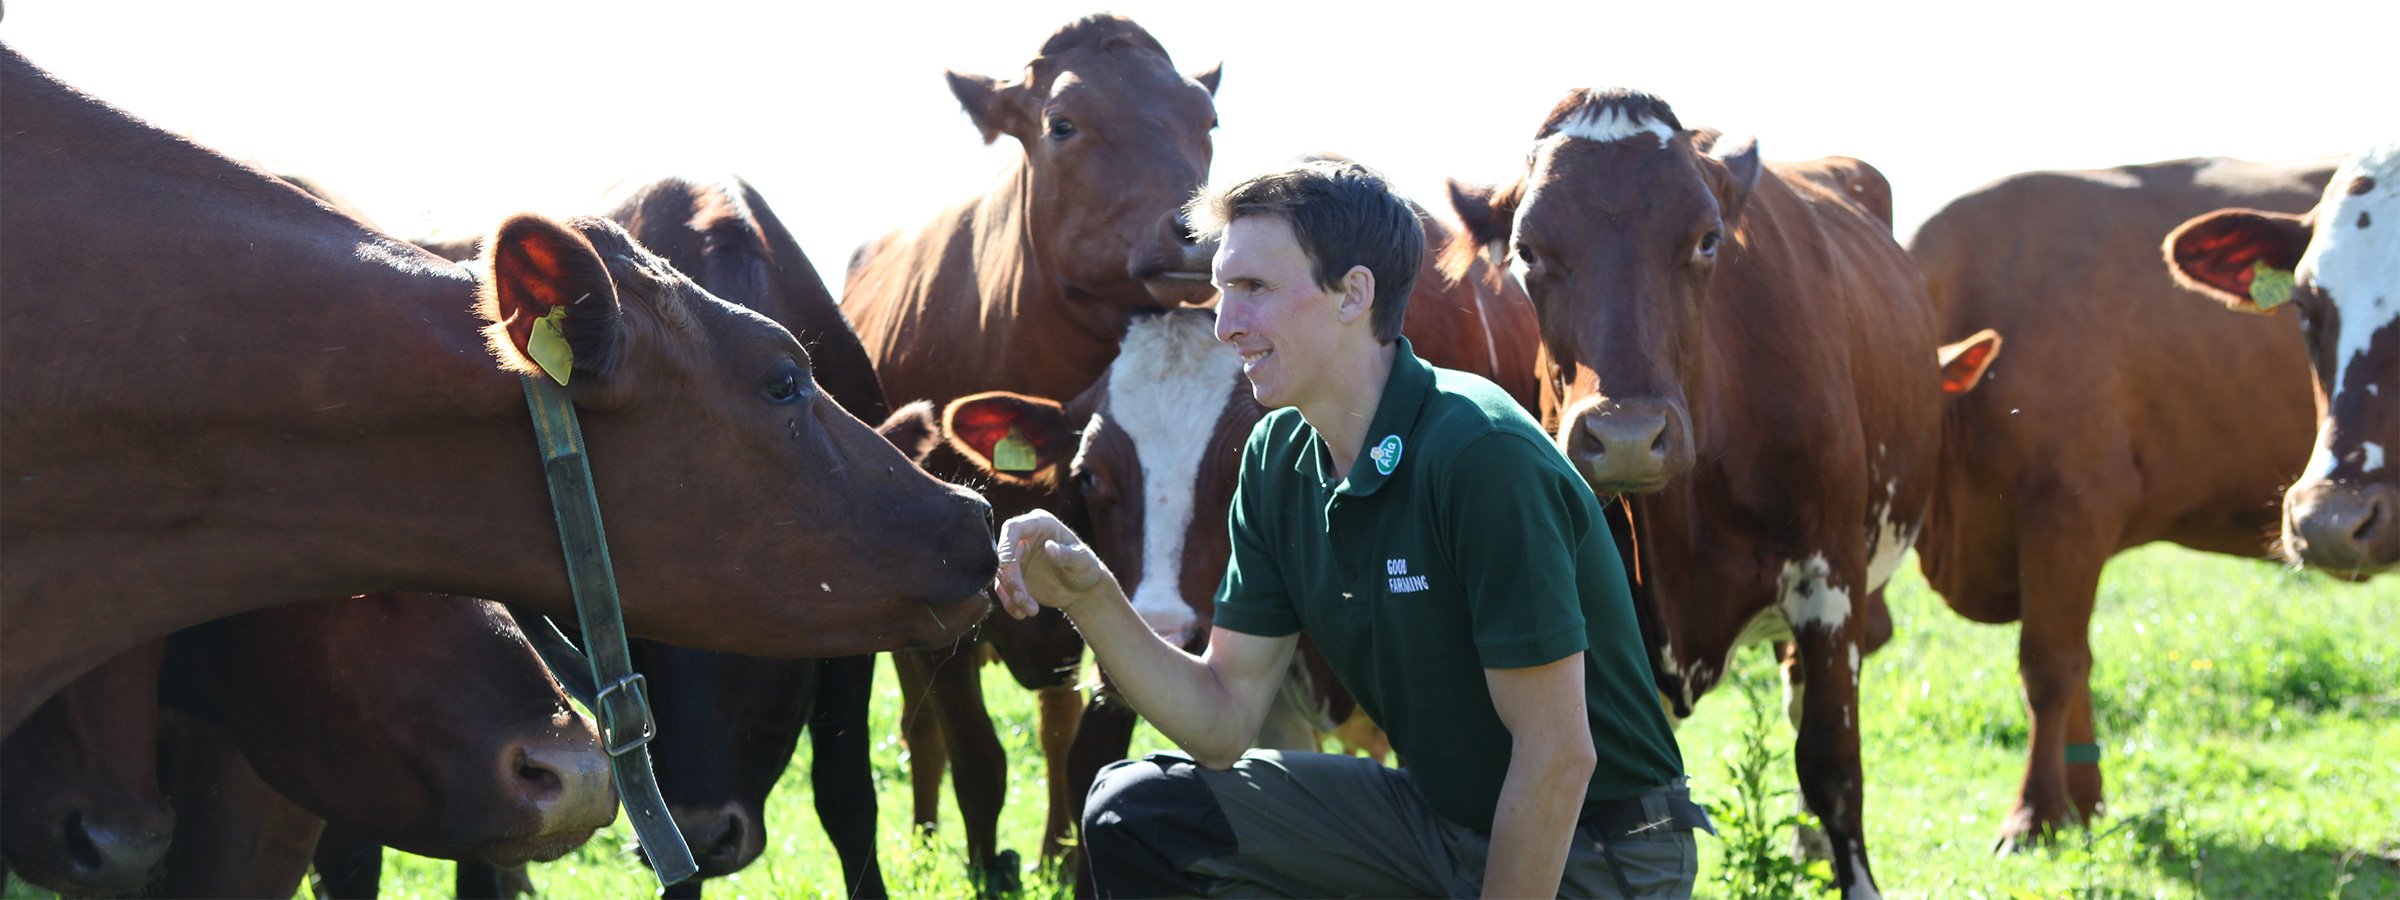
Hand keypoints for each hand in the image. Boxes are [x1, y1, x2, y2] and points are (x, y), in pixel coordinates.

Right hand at [994, 510, 1114, 618]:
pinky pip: (1004, 589)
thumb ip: (1067, 555)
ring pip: (1002, 574)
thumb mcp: (1082, 562)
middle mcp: (1024, 538)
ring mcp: (1017, 557)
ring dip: (1011, 595)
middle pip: (1005, 555)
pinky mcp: (1014, 576)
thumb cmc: (1085, 568)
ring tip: (1031, 610)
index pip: (1014, 528)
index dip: (1006, 545)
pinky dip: (1010, 603)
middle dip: (1011, 579)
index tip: (1005, 565)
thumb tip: (1050, 548)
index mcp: (1040, 524)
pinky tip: (1022, 614)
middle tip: (1022, 599)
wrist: (1082, 589)